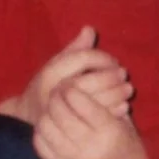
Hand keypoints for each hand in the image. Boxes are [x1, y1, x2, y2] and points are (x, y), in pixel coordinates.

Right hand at [0, 26, 130, 123]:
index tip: (114, 61)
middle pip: (89, 81)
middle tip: (124, 74)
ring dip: (116, 94)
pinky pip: (95, 120)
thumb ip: (74, 49)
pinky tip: (124, 106)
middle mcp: (54, 93)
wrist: (30, 116)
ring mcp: (62, 113)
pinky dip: (113, 112)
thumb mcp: (57, 64)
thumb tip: (90, 29)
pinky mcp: (71, 129)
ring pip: (93, 102)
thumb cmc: (48, 85)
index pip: (83, 58)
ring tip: (128, 89)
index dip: (102, 57)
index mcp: (51, 74)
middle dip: (111, 75)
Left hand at [31, 76, 148, 158]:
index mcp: (110, 131)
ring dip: (46, 114)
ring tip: (50, 108)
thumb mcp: (122, 119)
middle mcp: (92, 147)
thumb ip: (105, 99)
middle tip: (56, 92)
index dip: (71, 89)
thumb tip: (83, 77)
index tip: (68, 84)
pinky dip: (41, 133)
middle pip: (61, 115)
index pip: (83, 104)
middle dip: (55, 98)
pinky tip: (47, 125)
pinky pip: (42, 148)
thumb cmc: (124, 142)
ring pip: (48, 130)